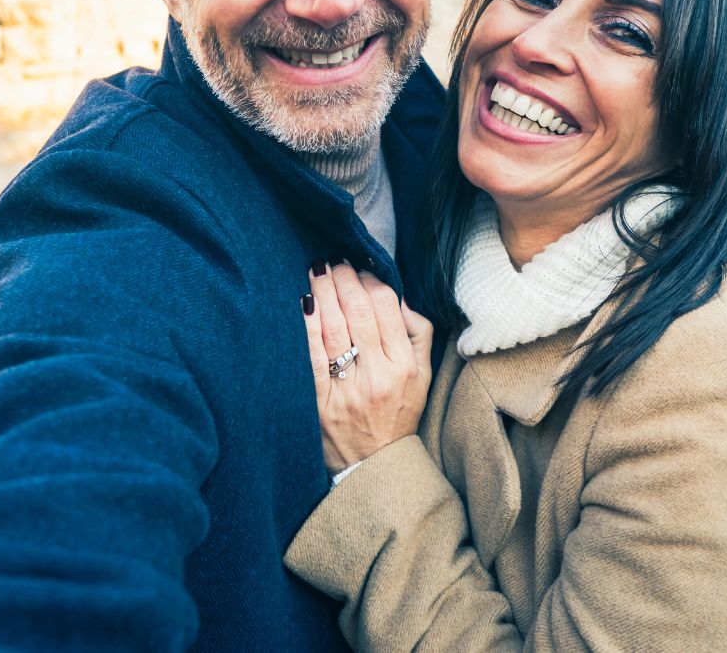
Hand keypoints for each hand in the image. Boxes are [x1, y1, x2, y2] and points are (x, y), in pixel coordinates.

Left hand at [302, 262, 432, 472]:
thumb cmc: (399, 414)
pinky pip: (311, 355)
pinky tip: (303, 302)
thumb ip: (418, 334)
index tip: (361, 268)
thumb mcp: (423, 377)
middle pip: (357, 311)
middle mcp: (377, 374)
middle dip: (344, 279)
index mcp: (404, 365)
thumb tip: (400, 297)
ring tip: (318, 269)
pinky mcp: (321, 400)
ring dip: (323, 292)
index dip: (371, 280)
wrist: (375, 466)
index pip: (386, 307)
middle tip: (334, 260)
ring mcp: (347, 388)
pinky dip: (306, 325)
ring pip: (333, 328)